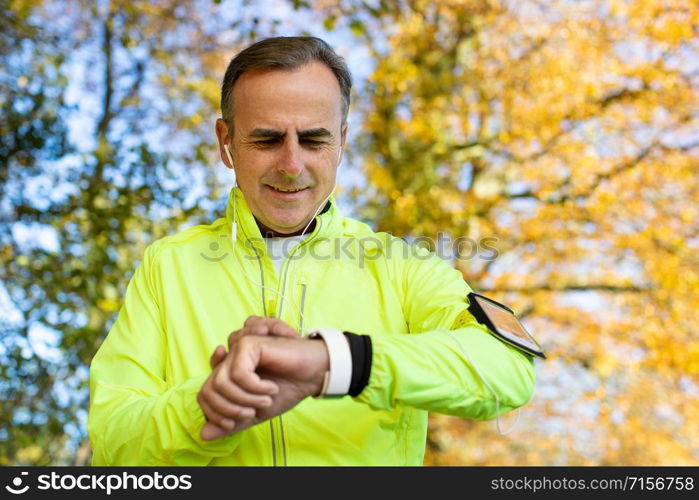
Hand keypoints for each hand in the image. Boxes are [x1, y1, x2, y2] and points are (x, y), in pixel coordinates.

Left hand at [198, 317, 324, 440]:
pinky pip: (239, 373)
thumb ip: (232, 422)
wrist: (313, 374)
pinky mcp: (249, 344)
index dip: (215, 413)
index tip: (235, 422)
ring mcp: (238, 350)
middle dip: (229, 409)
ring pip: (221, 382)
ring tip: (265, 399)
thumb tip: (204, 434)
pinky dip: (255, 387)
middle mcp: (230, 360)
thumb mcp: (257, 412)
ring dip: (244, 398)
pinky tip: (270, 387)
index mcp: (229, 374)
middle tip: (251, 413)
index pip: (203, 394)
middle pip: (208, 389)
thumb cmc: (288, 388)